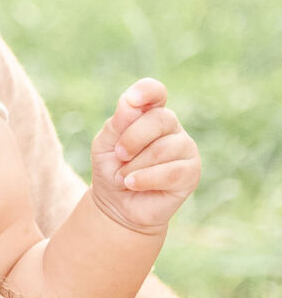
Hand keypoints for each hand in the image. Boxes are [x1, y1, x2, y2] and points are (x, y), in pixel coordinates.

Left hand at [90, 81, 199, 235]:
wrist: (118, 205)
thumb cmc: (112, 170)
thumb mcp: (105, 145)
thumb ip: (118, 124)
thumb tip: (131, 101)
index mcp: (149, 114)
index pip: (155, 92)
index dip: (147, 91)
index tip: (133, 100)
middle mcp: (171, 127)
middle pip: (160, 119)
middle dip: (132, 139)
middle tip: (119, 156)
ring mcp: (184, 148)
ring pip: (164, 148)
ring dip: (135, 165)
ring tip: (124, 177)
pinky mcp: (191, 172)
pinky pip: (170, 171)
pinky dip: (145, 179)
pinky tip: (132, 184)